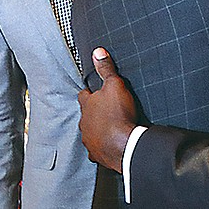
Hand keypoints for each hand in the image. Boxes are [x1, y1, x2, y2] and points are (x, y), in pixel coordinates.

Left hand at [77, 47, 138, 172]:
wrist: (124, 145)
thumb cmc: (118, 115)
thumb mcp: (115, 86)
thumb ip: (106, 69)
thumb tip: (98, 52)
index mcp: (87, 106)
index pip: (83, 95)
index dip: (89, 92)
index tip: (93, 91)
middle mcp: (84, 124)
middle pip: (86, 115)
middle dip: (93, 113)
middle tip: (104, 111)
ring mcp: (89, 140)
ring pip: (90, 133)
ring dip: (97, 131)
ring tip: (108, 129)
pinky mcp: (97, 155)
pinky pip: (97, 150)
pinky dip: (102, 148)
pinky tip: (109, 146)